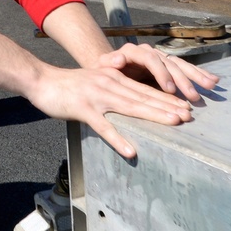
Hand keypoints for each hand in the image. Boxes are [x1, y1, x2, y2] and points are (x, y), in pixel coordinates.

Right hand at [27, 64, 203, 157]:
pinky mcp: (83, 109)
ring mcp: (97, 97)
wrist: (42, 80)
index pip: (145, 89)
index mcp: (114, 79)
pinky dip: (118, 139)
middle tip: (189, 116)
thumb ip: (113, 90)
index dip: (166, 98)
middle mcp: (110, 85)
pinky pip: (103, 127)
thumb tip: (131, 103)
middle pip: (143, 97)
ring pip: (130, 107)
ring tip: (173, 124)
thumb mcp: (96, 82)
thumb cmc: (69, 85)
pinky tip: (131, 151)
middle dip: (168, 106)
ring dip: (153, 116)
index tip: (185, 106)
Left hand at [95, 43, 218, 101]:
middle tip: (194, 95)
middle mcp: (150, 52)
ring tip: (211, 86)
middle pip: (170, 62)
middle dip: (184, 79)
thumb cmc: (104, 69)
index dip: (162, 73)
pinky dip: (199, 74)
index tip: (170, 89)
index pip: (151, 59)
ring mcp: (160, 58)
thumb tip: (117, 59)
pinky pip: (185, 69)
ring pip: (181, 64)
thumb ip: (109, 63)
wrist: (108, 66)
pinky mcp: (167, 66)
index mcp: (134, 51)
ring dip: (197, 76)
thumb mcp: (102, 66)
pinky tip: (214, 81)